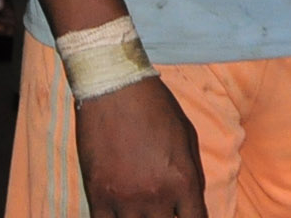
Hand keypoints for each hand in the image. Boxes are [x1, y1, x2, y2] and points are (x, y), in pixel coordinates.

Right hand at [75, 76, 206, 217]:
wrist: (114, 87)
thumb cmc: (155, 106)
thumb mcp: (187, 136)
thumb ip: (193, 175)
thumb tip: (192, 203)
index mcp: (183, 180)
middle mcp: (157, 195)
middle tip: (162, 211)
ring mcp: (125, 199)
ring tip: (142, 211)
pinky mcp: (97, 195)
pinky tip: (119, 216)